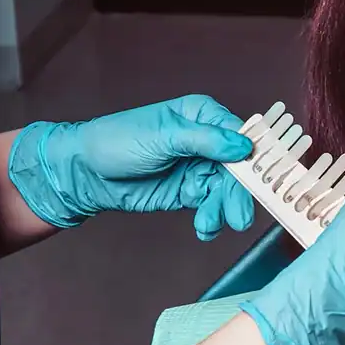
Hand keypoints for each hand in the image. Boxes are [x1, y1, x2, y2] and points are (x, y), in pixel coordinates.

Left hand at [7, 95, 254, 240]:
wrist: (83, 174)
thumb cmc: (116, 141)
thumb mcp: (162, 135)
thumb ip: (205, 140)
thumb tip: (243, 146)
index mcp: (203, 116)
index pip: (240, 136)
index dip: (253, 158)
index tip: (261, 180)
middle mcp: (207, 142)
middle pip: (238, 168)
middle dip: (238, 194)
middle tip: (237, 216)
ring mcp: (199, 169)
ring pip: (227, 191)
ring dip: (222, 210)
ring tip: (210, 224)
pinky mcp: (190, 193)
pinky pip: (211, 207)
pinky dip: (211, 220)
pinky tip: (205, 228)